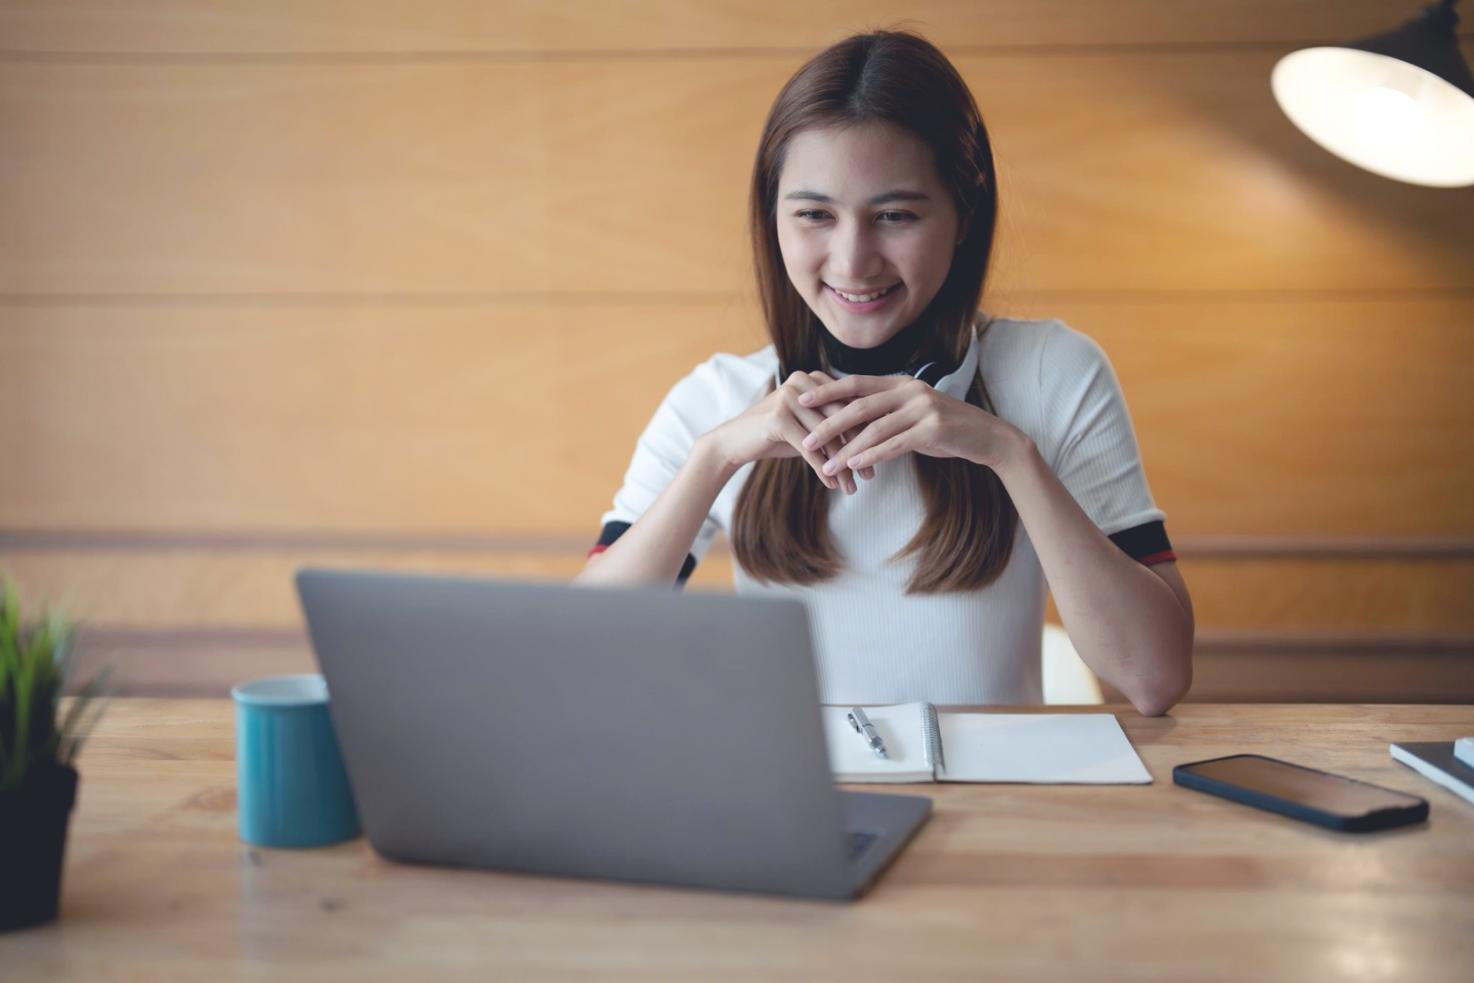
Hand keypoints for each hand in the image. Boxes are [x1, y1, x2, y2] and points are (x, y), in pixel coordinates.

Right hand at [705, 371, 871, 492]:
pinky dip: (822, 469)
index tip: (879, 456)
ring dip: (841, 466)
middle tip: (870, 476)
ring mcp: (789, 397)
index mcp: (813, 377)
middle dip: (857, 450)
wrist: (735, 441)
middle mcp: (802, 381)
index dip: (866, 431)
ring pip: (826, 437)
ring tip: (851, 487)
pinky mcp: (778, 417)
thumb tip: (872, 438)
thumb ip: (834, 422)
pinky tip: (831, 486)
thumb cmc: (776, 435)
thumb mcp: (808, 425)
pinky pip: (809, 448)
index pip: (848, 405)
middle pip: (840, 419)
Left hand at [797, 375, 1022, 472]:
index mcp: (901, 383)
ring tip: (825, 466)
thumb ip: (886, 415)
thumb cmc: (946, 430)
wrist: (988, 438)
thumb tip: (852, 422)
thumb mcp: (913, 416)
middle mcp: (910, 390)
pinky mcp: (933, 429)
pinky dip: (871, 456)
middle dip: (828, 423)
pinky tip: (854, 467)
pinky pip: (895, 444)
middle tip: (806, 439)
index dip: (827, 390)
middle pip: (859, 405)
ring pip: (874, 429)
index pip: (856, 384)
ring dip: (847, 450)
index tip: (800, 398)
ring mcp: (923, 408)